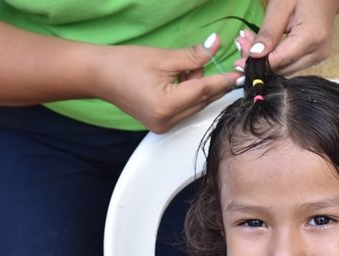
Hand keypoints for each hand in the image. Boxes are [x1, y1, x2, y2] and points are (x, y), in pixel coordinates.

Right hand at [95, 34, 241, 133]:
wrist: (99, 76)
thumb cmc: (125, 64)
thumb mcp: (164, 57)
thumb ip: (194, 55)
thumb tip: (216, 44)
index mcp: (166, 106)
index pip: (204, 91)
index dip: (223, 80)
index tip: (239, 72)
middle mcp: (166, 121)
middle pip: (202, 101)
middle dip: (212, 82)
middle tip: (219, 62)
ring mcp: (163, 126)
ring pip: (195, 106)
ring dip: (200, 88)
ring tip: (189, 68)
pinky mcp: (161, 125)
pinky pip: (185, 110)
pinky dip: (190, 95)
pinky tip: (182, 80)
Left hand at [234, 0, 338, 75]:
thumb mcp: (281, 6)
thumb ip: (268, 33)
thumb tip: (254, 56)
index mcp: (312, 37)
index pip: (279, 61)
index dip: (257, 64)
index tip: (237, 64)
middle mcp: (319, 52)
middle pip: (282, 69)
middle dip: (259, 62)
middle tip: (241, 45)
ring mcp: (320, 57)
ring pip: (285, 70)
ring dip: (266, 61)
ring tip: (249, 42)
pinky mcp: (317, 58)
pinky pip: (291, 64)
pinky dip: (275, 58)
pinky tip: (263, 46)